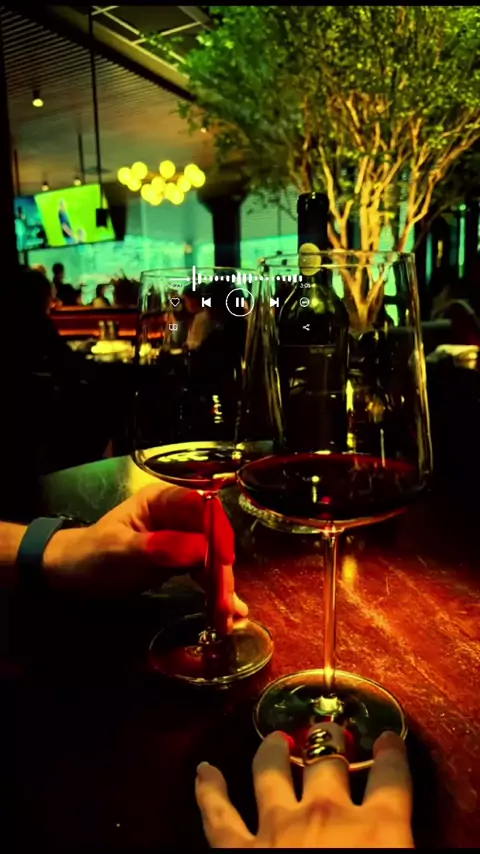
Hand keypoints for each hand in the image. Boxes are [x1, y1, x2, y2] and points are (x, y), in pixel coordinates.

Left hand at [43, 483, 247, 630]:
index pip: (201, 509)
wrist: (72, 573)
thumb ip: (156, 547)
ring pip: (212, 559)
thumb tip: (198, 549)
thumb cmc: (91, 554)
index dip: (218, 532)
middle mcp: (177, 516)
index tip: (225, 562)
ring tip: (230, 619)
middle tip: (228, 606)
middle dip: (222, 571)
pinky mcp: (180, 560)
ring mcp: (180, 538)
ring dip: (223, 588)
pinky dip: (215, 593)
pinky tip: (228, 614)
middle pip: (212, 538)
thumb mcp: (119, 549)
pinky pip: (204, 574)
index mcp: (162, 500)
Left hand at [195, 724, 413, 847]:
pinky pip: (218, 812)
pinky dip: (209, 789)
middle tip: (330, 734)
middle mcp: (326, 812)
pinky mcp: (235, 848)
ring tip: (277, 740)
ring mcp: (276, 824)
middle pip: (329, 759)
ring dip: (275, 751)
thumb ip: (399, 849)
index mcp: (378, 828)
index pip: (392, 777)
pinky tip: (204, 771)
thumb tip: (401, 844)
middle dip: (330, 740)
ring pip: (272, 770)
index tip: (389, 741)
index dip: (392, 755)